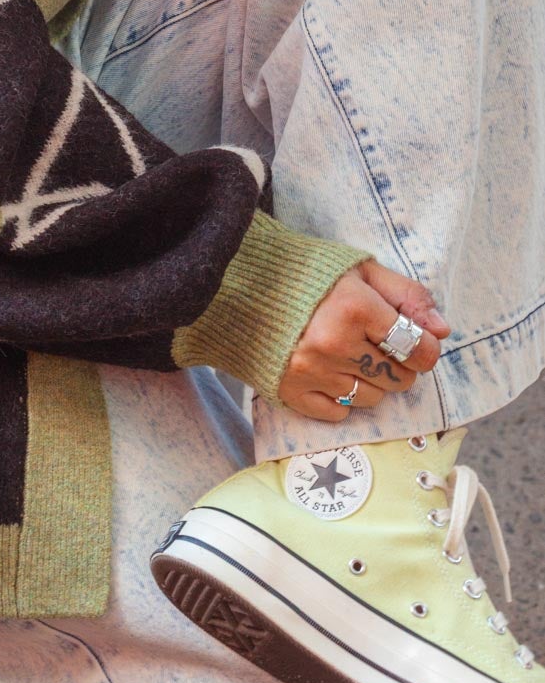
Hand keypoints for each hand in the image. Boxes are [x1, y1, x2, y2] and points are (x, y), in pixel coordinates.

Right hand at [275, 259, 451, 423]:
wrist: (241, 285)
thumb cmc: (308, 273)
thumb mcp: (361, 269)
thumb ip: (406, 295)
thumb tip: (442, 331)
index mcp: (354, 307)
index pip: (418, 349)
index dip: (424, 347)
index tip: (415, 341)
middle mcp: (334, 344)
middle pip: (399, 378)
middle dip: (397, 364)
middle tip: (377, 343)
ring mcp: (311, 372)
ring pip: (372, 398)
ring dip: (370, 381)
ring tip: (350, 354)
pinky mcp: (291, 392)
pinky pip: (340, 413)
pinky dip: (342, 397)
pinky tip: (329, 371)